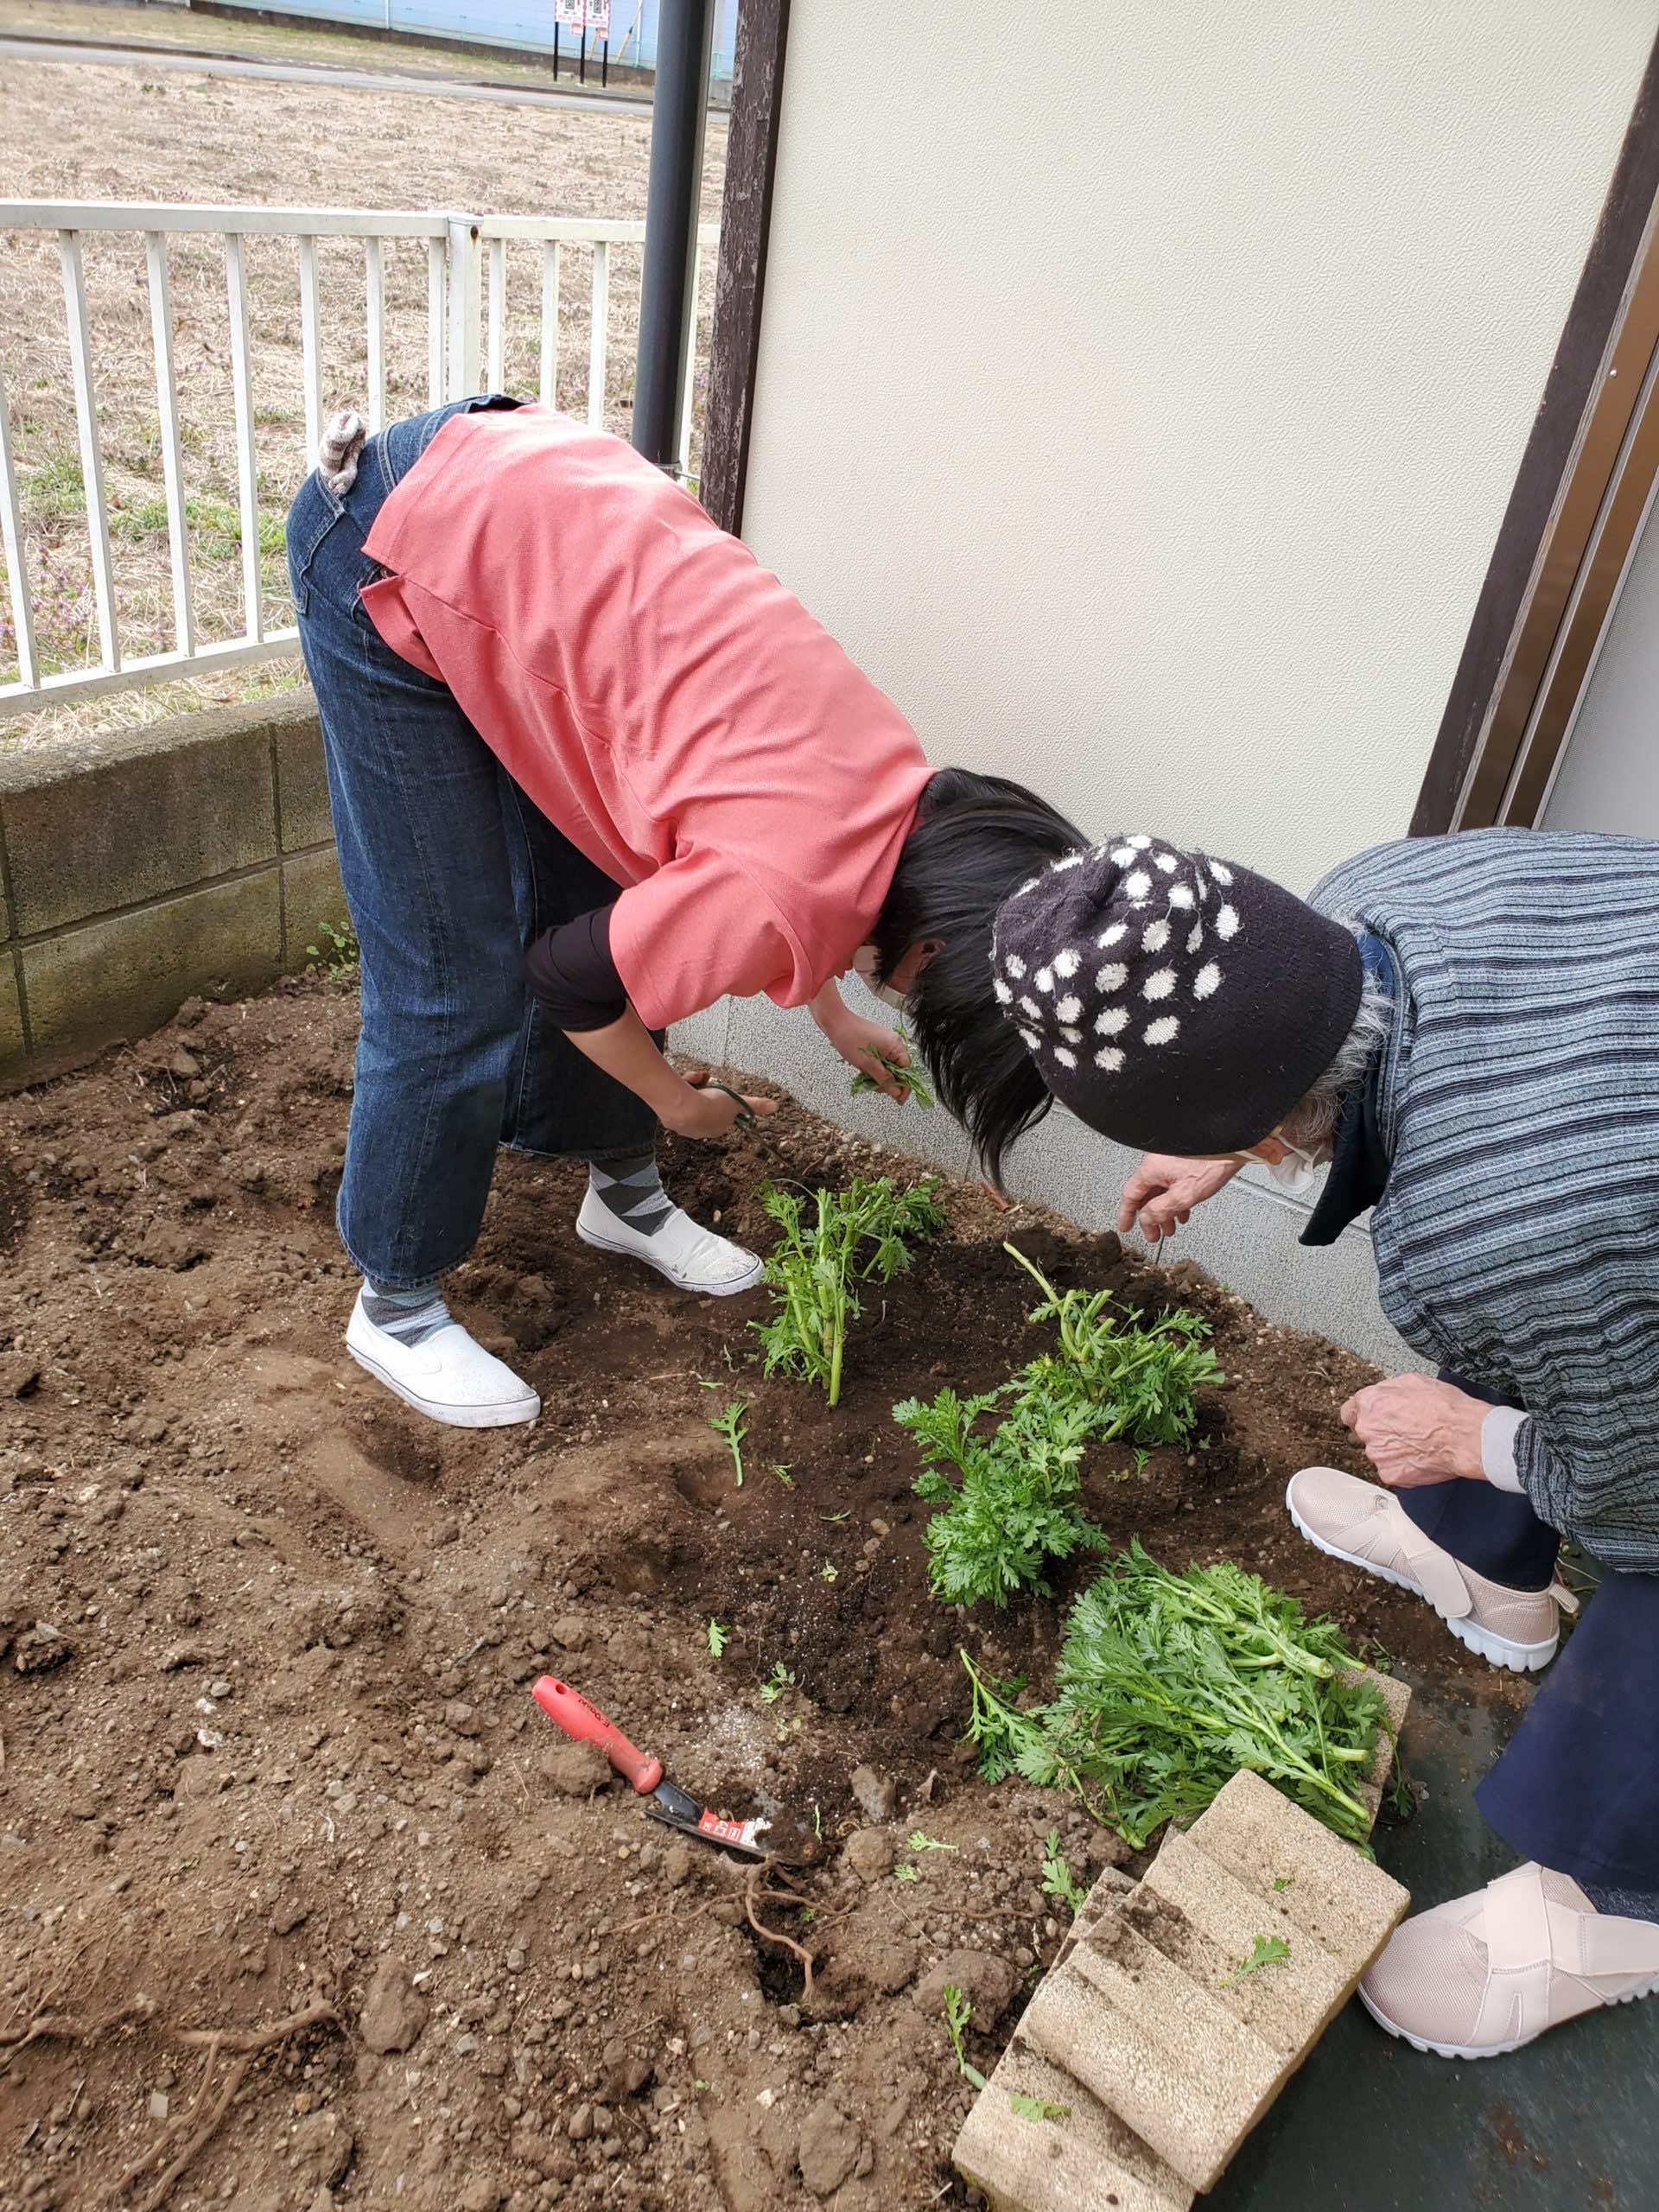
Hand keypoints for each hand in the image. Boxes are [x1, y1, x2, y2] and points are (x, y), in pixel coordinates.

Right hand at [667, 1072, 779, 1139]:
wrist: (680, 1105)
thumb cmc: (709, 1106)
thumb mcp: (737, 1102)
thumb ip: (754, 1105)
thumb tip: (775, 1107)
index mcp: (714, 1129)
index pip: (720, 1113)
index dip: (720, 1100)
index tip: (719, 1093)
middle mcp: (697, 1129)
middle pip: (704, 1104)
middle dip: (706, 1091)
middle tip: (707, 1083)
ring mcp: (681, 1123)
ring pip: (689, 1098)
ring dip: (695, 1085)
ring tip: (696, 1079)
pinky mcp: (667, 1113)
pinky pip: (676, 1096)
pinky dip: (681, 1085)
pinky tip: (684, 1080)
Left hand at [826, 1011, 913, 1101]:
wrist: (835, 1022)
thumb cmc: (850, 1038)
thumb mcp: (868, 1064)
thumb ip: (884, 1079)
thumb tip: (896, 1091)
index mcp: (896, 1046)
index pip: (908, 1071)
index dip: (904, 1086)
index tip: (899, 1099)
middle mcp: (894, 1043)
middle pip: (899, 1069)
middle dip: (889, 1081)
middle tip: (876, 1087)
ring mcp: (885, 1042)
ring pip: (888, 1066)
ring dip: (879, 1075)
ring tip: (866, 1076)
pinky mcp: (877, 1042)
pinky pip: (881, 1060)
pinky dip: (875, 1067)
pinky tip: (865, 1070)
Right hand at [1116, 1153, 1242, 1241]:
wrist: (1232, 1147)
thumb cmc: (1212, 1163)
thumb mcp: (1184, 1195)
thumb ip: (1162, 1209)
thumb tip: (1146, 1219)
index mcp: (1152, 1169)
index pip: (1131, 1194)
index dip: (1127, 1213)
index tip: (1125, 1226)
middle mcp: (1158, 1164)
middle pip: (1147, 1195)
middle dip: (1150, 1218)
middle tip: (1153, 1234)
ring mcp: (1171, 1163)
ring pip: (1161, 1192)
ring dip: (1164, 1212)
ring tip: (1170, 1228)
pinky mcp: (1184, 1164)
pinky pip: (1172, 1186)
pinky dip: (1175, 1201)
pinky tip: (1182, 1212)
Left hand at [1339, 1374, 1487, 1487]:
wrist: (1465, 1436)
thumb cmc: (1446, 1408)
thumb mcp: (1413, 1381)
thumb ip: (1388, 1390)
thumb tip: (1383, 1395)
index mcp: (1369, 1403)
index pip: (1348, 1412)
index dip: (1362, 1415)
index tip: (1371, 1418)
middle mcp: (1367, 1430)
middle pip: (1366, 1433)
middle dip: (1382, 1432)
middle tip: (1408, 1430)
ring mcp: (1377, 1454)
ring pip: (1380, 1453)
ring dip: (1393, 1450)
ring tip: (1419, 1443)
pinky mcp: (1390, 1474)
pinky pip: (1392, 1469)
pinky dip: (1403, 1466)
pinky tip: (1421, 1456)